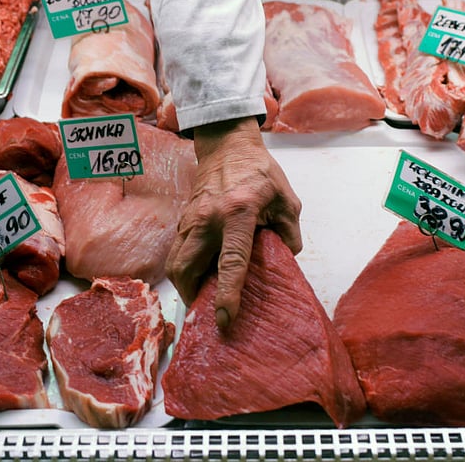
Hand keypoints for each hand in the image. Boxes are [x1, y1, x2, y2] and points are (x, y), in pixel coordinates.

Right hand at [167, 116, 301, 328]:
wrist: (228, 146)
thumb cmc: (260, 173)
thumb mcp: (287, 201)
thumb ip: (289, 234)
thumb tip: (285, 262)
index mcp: (238, 213)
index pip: (231, 261)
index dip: (227, 293)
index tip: (225, 318)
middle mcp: (208, 218)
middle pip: (186, 268)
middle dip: (193, 297)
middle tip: (208, 313)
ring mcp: (191, 219)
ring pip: (175, 263)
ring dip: (185, 286)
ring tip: (202, 298)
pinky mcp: (183, 220)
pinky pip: (177, 252)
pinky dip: (184, 270)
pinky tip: (199, 277)